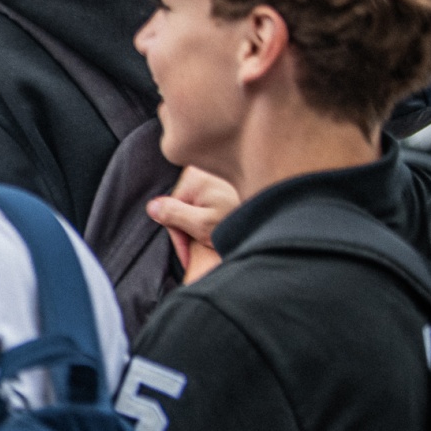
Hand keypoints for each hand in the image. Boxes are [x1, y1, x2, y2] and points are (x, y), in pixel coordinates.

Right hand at [147, 167, 239, 284]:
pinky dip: (212, 217)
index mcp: (193, 176)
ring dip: (201, 225)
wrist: (279, 215)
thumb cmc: (242, 220)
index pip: (171, 210)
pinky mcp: (226, 181)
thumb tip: (151, 207)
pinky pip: (208, 201)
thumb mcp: (204, 224)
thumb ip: (175, 215)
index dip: (179, 239)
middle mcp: (202, 170)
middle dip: (190, 231)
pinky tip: (223, 228)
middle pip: (182, 207)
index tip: (189, 260)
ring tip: (217, 241)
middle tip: (204, 251)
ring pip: (195, 205)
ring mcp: (215, 175)